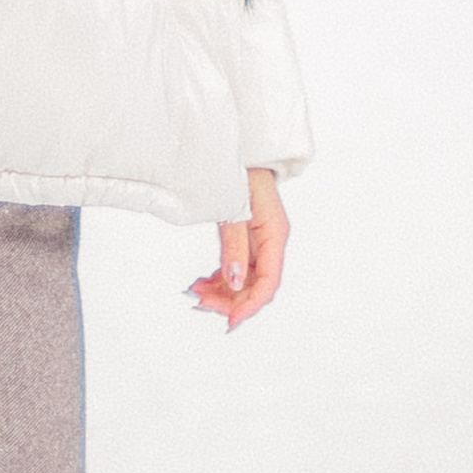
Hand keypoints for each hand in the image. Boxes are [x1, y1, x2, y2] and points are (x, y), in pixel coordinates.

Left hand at [190, 166, 286, 329]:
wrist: (241, 153)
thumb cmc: (242, 174)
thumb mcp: (235, 212)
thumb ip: (235, 248)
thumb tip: (233, 282)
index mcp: (275, 236)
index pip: (268, 283)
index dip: (250, 305)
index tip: (231, 320)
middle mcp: (270, 243)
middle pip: (255, 285)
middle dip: (231, 299)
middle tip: (202, 303)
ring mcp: (259, 242)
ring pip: (244, 279)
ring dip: (222, 291)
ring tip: (197, 292)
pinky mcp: (247, 239)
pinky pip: (236, 267)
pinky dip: (220, 278)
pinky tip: (203, 282)